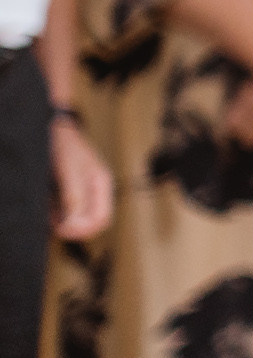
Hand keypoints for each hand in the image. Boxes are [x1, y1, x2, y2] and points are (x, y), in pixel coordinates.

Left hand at [49, 118, 111, 240]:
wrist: (50, 128)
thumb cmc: (62, 145)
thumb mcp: (68, 171)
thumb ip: (74, 197)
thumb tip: (75, 225)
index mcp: (101, 184)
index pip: (101, 219)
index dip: (83, 230)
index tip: (62, 230)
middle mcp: (94, 190)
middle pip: (91, 222)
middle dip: (73, 227)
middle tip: (53, 226)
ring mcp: (82, 191)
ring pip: (77, 219)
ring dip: (62, 221)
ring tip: (47, 212)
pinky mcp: (69, 191)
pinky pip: (66, 212)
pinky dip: (55, 214)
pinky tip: (46, 206)